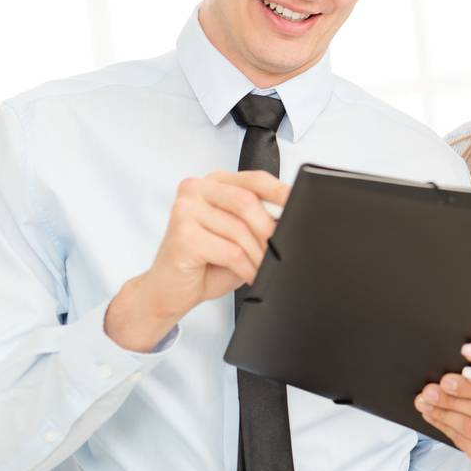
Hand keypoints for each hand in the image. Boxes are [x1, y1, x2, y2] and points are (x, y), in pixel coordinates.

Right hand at [105, 171, 288, 352]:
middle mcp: (197, 190)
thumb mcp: (241, 237)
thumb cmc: (205, 263)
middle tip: (281, 252)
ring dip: (259, 255)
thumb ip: (261, 223)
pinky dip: (246, 267)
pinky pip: (229, 250)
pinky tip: (250, 275)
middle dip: (269, 232)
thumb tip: (294, 221)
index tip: (302, 205)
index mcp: (215, 183)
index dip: (282, 192)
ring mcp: (185, 210)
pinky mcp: (182, 235)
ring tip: (265, 269)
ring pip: (239, 229)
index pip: (255, 179)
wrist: (168, 291)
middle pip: (247, 202)